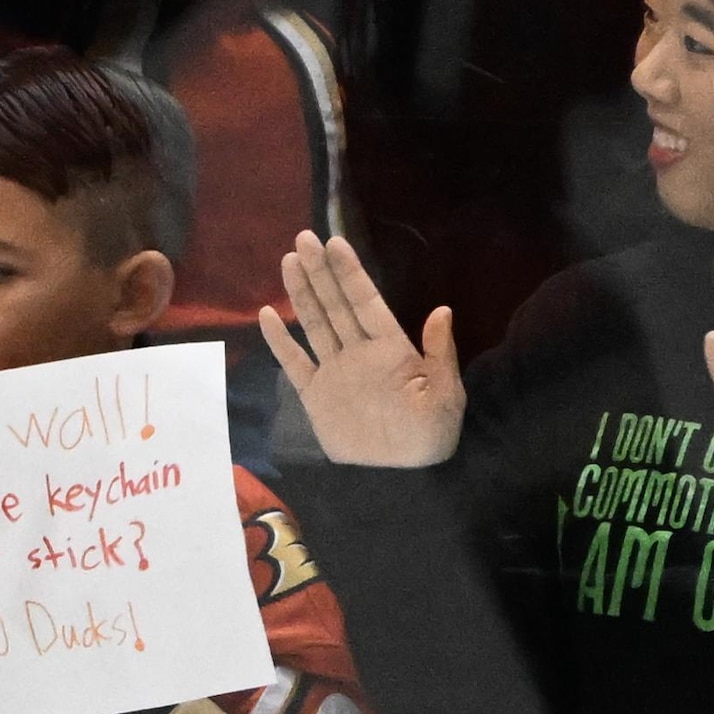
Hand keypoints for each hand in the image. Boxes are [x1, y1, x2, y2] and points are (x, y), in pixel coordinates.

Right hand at [259, 230, 463, 470]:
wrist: (401, 475)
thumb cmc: (430, 435)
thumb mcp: (446, 394)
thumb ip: (438, 354)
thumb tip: (440, 311)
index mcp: (391, 347)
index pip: (365, 301)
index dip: (349, 272)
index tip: (335, 243)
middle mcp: (359, 352)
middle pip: (336, 304)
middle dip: (320, 271)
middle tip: (303, 239)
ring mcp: (335, 371)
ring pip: (315, 323)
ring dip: (302, 293)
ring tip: (288, 261)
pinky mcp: (315, 396)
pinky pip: (294, 363)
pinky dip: (280, 341)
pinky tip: (267, 315)